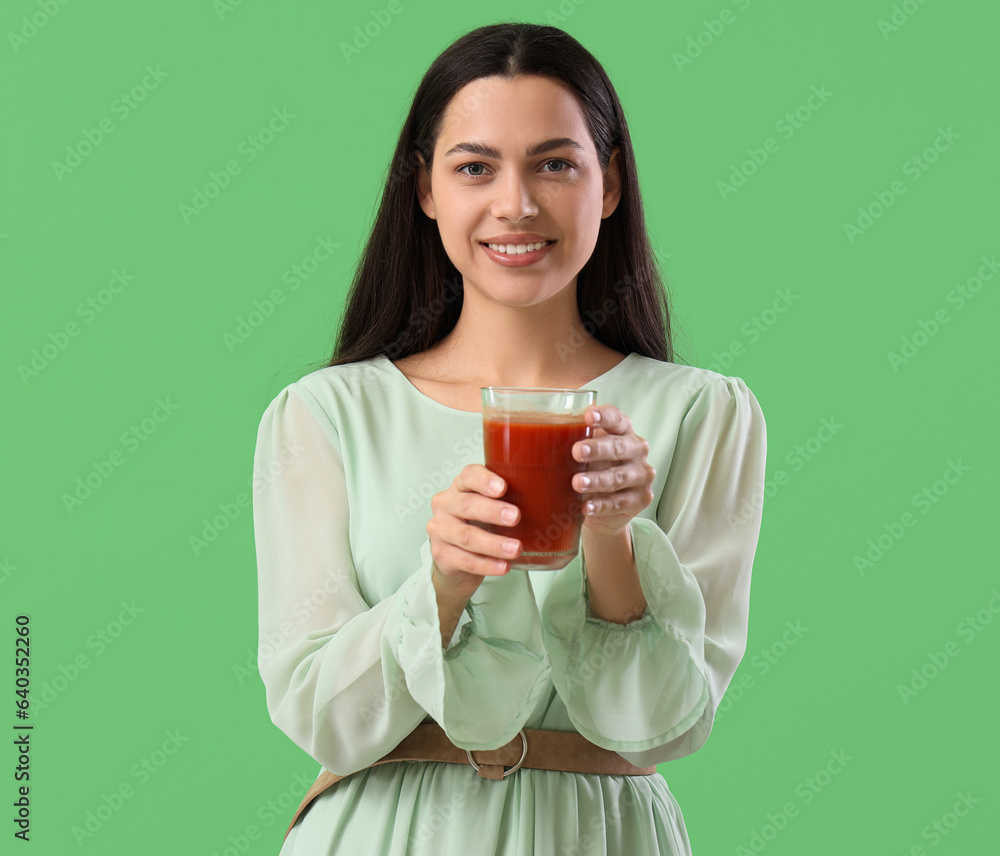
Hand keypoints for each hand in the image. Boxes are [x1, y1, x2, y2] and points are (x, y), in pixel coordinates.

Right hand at [427, 464, 522, 602]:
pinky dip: (487, 565)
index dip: (484, 480)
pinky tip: (503, 566)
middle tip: (516, 517)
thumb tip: (557, 497)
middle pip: (467, 505)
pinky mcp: (441, 554)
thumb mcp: (489, 507)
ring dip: (493, 543)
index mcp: (460, 487)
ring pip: (467, 536)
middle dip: (492, 511)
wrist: (455, 559)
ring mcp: (439, 530)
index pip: (468, 475)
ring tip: (516, 548)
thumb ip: (510, 499)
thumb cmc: (479, 526)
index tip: (503, 487)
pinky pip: (465, 560)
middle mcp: (445, 504)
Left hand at [572, 405, 654, 537]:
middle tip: (576, 452)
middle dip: (597, 449)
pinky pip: (620, 502)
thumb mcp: (582, 452)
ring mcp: (642, 474)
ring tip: (577, 483)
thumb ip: (570, 441)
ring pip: (619, 477)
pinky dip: (602, 505)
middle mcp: (637, 449)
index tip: (588, 416)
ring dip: (597, 480)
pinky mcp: (641, 498)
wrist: (604, 506)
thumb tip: (534, 435)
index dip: (604, 416)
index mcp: (623, 430)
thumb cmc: (590, 467)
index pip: (616, 418)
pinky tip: (586, 507)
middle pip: (619, 447)